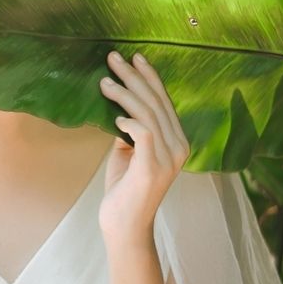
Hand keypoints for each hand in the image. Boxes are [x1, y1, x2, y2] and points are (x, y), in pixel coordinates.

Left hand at [98, 50, 188, 239]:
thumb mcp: (127, 153)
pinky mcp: (153, 168)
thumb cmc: (123, 189)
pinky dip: (129, 121)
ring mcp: (168, 158)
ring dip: (125, 94)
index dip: (150, 78)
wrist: (124, 226)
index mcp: (176, 141)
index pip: (164, 101)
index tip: (134, 57)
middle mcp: (179, 146)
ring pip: (148, 114)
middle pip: (157, 102)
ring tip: (103, 81)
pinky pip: (144, 134)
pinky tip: (115, 117)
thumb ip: (129, 132)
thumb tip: (118, 108)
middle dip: (134, 77)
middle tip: (113, 58)